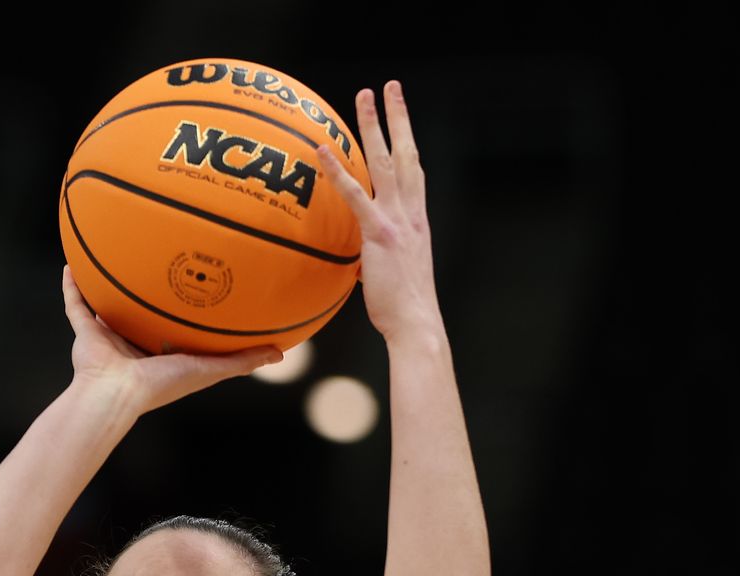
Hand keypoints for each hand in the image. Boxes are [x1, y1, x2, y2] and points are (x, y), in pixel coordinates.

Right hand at [60, 265, 282, 415]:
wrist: (116, 394)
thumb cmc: (161, 386)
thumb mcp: (208, 370)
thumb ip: (241, 362)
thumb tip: (281, 354)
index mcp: (160, 354)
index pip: (175, 329)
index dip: (186, 311)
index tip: (200, 286)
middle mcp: (133, 344)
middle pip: (141, 314)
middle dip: (147, 294)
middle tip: (158, 263)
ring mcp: (107, 338)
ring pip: (107, 307)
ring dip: (108, 287)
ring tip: (113, 258)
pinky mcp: (84, 333)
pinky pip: (76, 304)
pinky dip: (72, 287)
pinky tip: (73, 263)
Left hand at [316, 81, 446, 344]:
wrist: (416, 324)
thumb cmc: (403, 308)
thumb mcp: (392, 275)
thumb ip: (378, 257)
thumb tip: (361, 261)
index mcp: (417, 220)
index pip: (414, 171)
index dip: (408, 141)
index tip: (402, 118)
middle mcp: (412, 213)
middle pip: (406, 154)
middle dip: (398, 118)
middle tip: (389, 87)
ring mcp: (397, 220)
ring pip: (386, 162)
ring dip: (374, 126)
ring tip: (365, 95)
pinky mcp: (379, 234)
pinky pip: (355, 196)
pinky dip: (338, 171)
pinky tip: (321, 151)